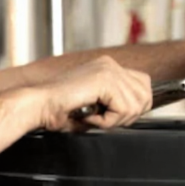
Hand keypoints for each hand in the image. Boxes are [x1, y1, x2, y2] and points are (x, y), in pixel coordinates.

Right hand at [35, 56, 152, 131]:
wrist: (39, 106)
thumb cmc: (58, 110)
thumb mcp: (94, 105)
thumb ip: (115, 103)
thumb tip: (136, 111)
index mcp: (107, 67)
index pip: (142, 84)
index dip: (134, 106)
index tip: (113, 116)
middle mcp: (110, 64)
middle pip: (145, 94)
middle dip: (128, 115)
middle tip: (103, 120)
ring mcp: (108, 70)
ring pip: (136, 105)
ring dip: (115, 120)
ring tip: (93, 118)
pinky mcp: (104, 80)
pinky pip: (123, 109)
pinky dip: (107, 121)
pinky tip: (89, 116)